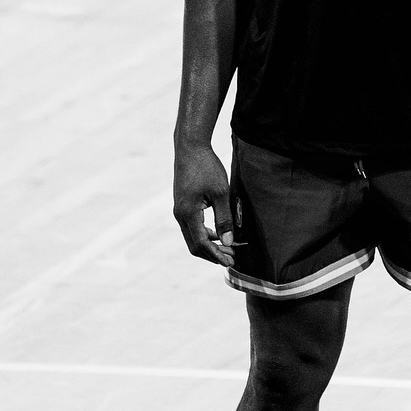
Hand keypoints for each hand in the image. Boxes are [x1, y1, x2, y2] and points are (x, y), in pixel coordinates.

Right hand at [173, 141, 236, 269]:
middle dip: (213, 254)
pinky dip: (205, 235)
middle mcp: (180, 215)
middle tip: (232, 259)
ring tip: (228, 248)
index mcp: (188, 213)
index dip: (216, 255)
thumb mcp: (221, 192)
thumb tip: (228, 242)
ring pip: (192, 237)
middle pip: (194, 245)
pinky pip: (191, 227)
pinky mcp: (182, 205)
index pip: (202, 244)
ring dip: (209, 245)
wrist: (190, 147)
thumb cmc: (206, 167)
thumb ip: (224, 218)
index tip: (231, 262)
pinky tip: (218, 234)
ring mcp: (179, 210)